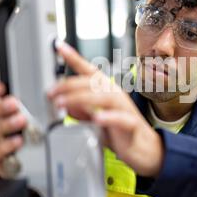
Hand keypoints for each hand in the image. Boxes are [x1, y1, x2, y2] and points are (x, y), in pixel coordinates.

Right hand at [0, 83, 26, 177]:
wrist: (19, 163)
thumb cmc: (18, 137)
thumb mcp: (20, 119)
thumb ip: (22, 107)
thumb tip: (33, 94)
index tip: (1, 88)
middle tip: (14, 104)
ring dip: (4, 124)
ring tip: (20, 121)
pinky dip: (5, 147)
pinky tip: (17, 141)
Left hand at [47, 41, 163, 176]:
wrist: (145, 151)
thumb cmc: (121, 133)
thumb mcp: (96, 121)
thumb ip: (81, 113)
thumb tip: (65, 106)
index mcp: (106, 91)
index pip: (88, 71)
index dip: (74, 58)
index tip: (59, 46)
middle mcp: (116, 95)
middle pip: (92, 83)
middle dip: (68, 86)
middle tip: (51, 94)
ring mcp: (125, 109)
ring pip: (104, 96)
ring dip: (81, 99)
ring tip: (63, 104)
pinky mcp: (132, 125)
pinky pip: (121, 118)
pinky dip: (108, 117)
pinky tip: (96, 118)